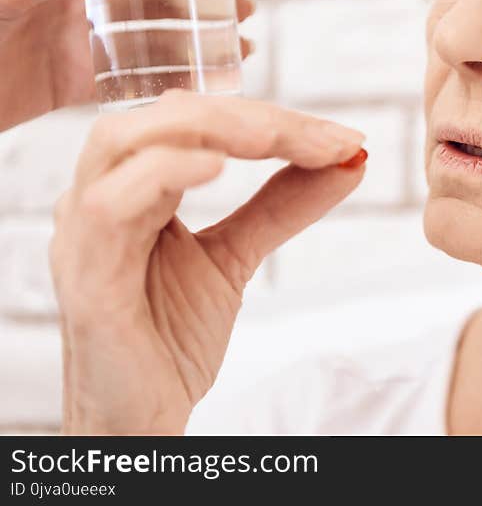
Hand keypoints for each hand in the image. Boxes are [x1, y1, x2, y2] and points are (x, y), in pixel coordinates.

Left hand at [0, 0, 255, 131]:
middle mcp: (78, 2)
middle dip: (199, 4)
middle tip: (242, 13)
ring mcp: (78, 44)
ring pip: (148, 41)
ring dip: (192, 46)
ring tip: (235, 52)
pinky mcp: (73, 84)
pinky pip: (128, 82)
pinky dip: (164, 85)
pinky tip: (196, 87)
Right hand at [50, 90, 367, 434]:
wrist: (143, 413)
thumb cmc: (172, 334)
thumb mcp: (237, 255)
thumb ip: (282, 204)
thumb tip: (348, 158)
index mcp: (134, 183)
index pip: (200, 120)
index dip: (274, 120)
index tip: (342, 139)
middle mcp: (102, 192)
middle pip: (167, 117)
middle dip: (251, 118)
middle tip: (323, 138)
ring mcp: (85, 230)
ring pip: (127, 141)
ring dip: (209, 129)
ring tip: (273, 138)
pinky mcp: (85, 273)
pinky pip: (109, 205)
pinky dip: (162, 173)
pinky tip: (215, 167)